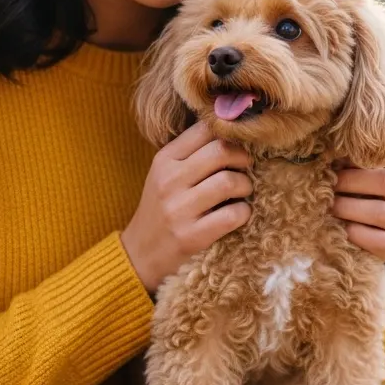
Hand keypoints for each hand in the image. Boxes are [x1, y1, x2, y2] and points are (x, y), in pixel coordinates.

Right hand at [121, 121, 253, 292]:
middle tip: (245, 169)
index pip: (205, 129)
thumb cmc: (162, 209)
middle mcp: (169, 180)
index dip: (230, 134)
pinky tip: (238, 215)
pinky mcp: (192, 236)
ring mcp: (179, 209)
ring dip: (245, 186)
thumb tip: (234, 131)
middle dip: (243, 158)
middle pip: (222, 150)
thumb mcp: (166, 174)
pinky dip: (244, 213)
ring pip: (229, 181)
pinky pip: (233, 214)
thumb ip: (193, 152)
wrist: (139, 255)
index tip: (237, 146)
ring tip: (242, 193)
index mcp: (164, 159)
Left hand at [332, 161, 384, 262]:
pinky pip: (380, 241)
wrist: (355, 234)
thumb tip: (332, 150)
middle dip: (353, 182)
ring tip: (332, 207)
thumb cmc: (349, 195)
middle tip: (331, 184)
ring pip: (383, 213)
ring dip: (351, 209)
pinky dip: (357, 234)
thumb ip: (347, 162)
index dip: (359, 159)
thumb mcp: (351, 175)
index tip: (337, 161)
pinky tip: (342, 229)